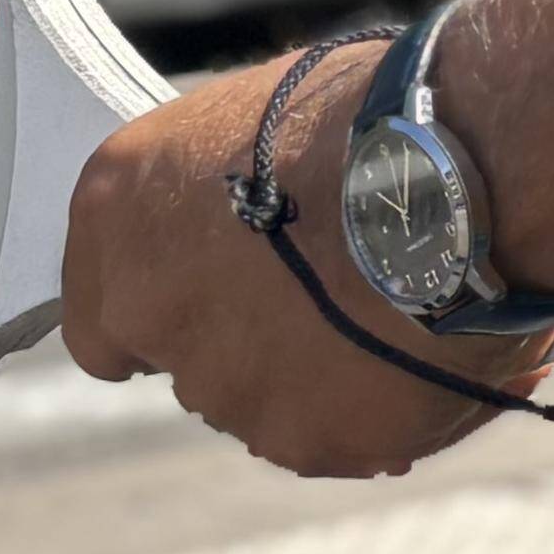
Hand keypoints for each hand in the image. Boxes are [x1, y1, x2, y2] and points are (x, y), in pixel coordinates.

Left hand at [56, 49, 552, 477]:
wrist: (453, 176)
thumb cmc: (371, 115)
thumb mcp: (262, 121)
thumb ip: (226, 195)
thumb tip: (258, 223)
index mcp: (118, 213)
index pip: (100, 315)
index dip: (168, 309)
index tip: (221, 297)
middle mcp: (148, 309)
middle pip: (192, 361)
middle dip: (255, 338)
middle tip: (336, 295)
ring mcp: (221, 384)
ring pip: (266, 404)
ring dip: (318, 377)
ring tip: (401, 316)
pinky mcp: (302, 438)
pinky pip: (338, 437)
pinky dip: (379, 410)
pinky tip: (435, 354)